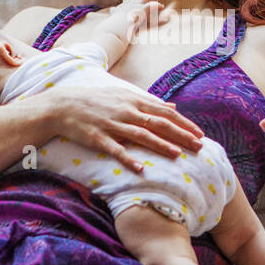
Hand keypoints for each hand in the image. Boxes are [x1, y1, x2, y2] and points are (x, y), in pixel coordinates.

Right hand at [46, 84, 204, 172]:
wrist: (64, 105)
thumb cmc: (97, 101)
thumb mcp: (124, 95)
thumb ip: (149, 102)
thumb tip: (173, 105)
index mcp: (134, 101)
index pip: (165, 113)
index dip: (184, 123)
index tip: (200, 134)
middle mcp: (126, 112)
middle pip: (159, 124)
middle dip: (181, 135)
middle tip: (199, 147)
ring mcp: (112, 125)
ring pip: (141, 136)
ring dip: (160, 145)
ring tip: (177, 155)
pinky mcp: (98, 138)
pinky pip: (116, 150)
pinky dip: (128, 159)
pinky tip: (141, 169)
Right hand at [112, 0, 171, 33]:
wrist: (118, 25)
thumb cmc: (115, 23)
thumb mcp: (113, 15)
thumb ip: (114, 12)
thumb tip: (111, 9)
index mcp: (124, 5)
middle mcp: (131, 3)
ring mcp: (137, 5)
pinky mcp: (142, 9)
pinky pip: (152, 6)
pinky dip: (157, 6)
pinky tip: (162, 6)